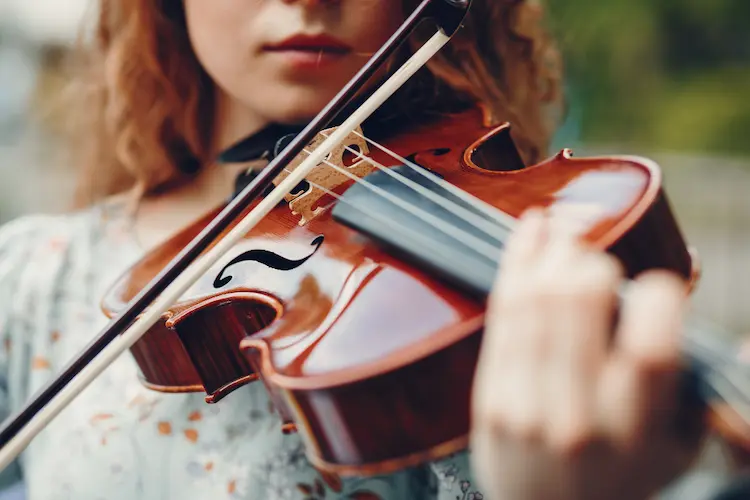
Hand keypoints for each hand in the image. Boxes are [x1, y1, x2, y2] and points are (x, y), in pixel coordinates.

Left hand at [470, 209, 703, 499]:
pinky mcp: (489, 396)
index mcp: (634, 429)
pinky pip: (502, 314)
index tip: (657, 287)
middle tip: (601, 257)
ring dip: (555, 251)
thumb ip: (687, 386)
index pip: (650, 345)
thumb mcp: (674, 446)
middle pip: (580, 303)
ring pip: (537, 299)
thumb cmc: (622, 476)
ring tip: (569, 227)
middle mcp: (578, 415)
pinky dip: (518, 263)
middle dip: (594, 261)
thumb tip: (698, 317)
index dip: (658, 296)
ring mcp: (525, 404)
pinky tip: (533, 229)